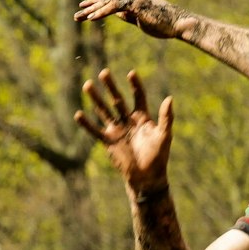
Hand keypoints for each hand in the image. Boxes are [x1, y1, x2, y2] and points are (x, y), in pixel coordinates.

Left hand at [73, 0, 192, 40]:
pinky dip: (102, 12)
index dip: (97, 4)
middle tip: (76, 16)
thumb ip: (128, 15)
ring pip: (108, 2)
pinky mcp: (135, 3)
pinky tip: (91, 18)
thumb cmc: (163, 24)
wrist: (177, 24)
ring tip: (79, 18)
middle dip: (90, 8)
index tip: (84, 9)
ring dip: (92, 11)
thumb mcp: (140, 20)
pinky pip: (114, 7)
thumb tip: (118, 14)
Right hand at [73, 69, 173, 195]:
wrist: (147, 177)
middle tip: (104, 72)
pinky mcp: (108, 141)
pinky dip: (87, 124)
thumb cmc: (158, 156)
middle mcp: (128, 121)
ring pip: (104, 111)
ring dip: (96, 99)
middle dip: (111, 87)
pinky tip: (78, 114)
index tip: (131, 73)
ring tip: (88, 85)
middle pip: (117, 99)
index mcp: (142, 117)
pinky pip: (95, 131)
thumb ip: (166, 117)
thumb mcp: (164, 135)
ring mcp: (117, 130)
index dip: (135, 85)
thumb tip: (169, 98)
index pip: (138, 96)